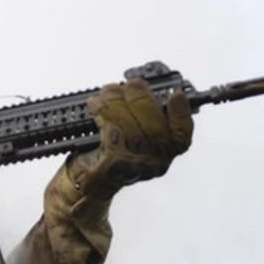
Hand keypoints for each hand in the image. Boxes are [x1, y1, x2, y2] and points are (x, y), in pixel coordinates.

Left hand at [79, 79, 193, 199]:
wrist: (82, 180)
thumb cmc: (108, 150)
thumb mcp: (130, 131)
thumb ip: (142, 113)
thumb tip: (140, 86)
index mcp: (163, 153)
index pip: (181, 137)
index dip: (181, 115)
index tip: (176, 95)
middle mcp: (152, 164)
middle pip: (156, 132)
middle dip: (142, 101)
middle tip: (131, 84)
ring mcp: (132, 168)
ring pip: (131, 131)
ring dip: (118, 103)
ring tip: (109, 90)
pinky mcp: (110, 168)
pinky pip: (111, 136)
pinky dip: (103, 115)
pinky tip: (96, 104)